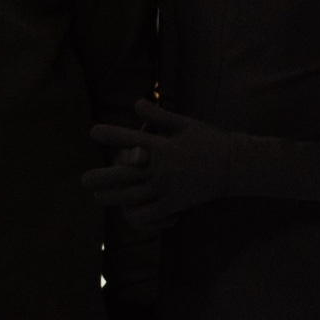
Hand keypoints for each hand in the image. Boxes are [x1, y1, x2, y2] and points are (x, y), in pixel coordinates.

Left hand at [84, 100, 240, 226]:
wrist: (235, 166)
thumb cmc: (209, 141)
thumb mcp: (185, 124)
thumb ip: (159, 116)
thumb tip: (137, 103)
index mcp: (162, 147)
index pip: (131, 140)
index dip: (111, 135)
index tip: (93, 132)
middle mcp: (161, 169)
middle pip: (124, 176)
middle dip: (101, 178)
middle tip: (84, 180)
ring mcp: (168, 189)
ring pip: (133, 198)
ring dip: (113, 199)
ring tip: (99, 197)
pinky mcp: (176, 204)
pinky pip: (151, 214)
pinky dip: (138, 216)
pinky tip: (129, 213)